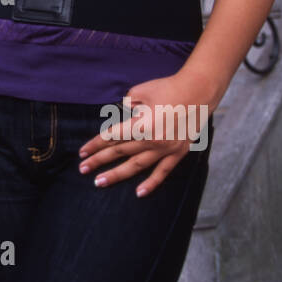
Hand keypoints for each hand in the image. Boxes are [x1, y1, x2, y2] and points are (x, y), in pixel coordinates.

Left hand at [76, 70, 213, 196]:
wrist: (199, 92)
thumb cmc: (167, 88)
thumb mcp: (140, 91)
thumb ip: (126, 104)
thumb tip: (119, 114)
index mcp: (141, 125)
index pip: (112, 137)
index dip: (95, 144)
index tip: (82, 152)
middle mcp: (152, 140)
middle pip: (120, 152)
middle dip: (99, 161)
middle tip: (82, 169)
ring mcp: (166, 149)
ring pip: (136, 166)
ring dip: (117, 174)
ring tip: (99, 182)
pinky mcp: (178, 152)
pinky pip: (163, 172)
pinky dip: (152, 183)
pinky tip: (139, 193)